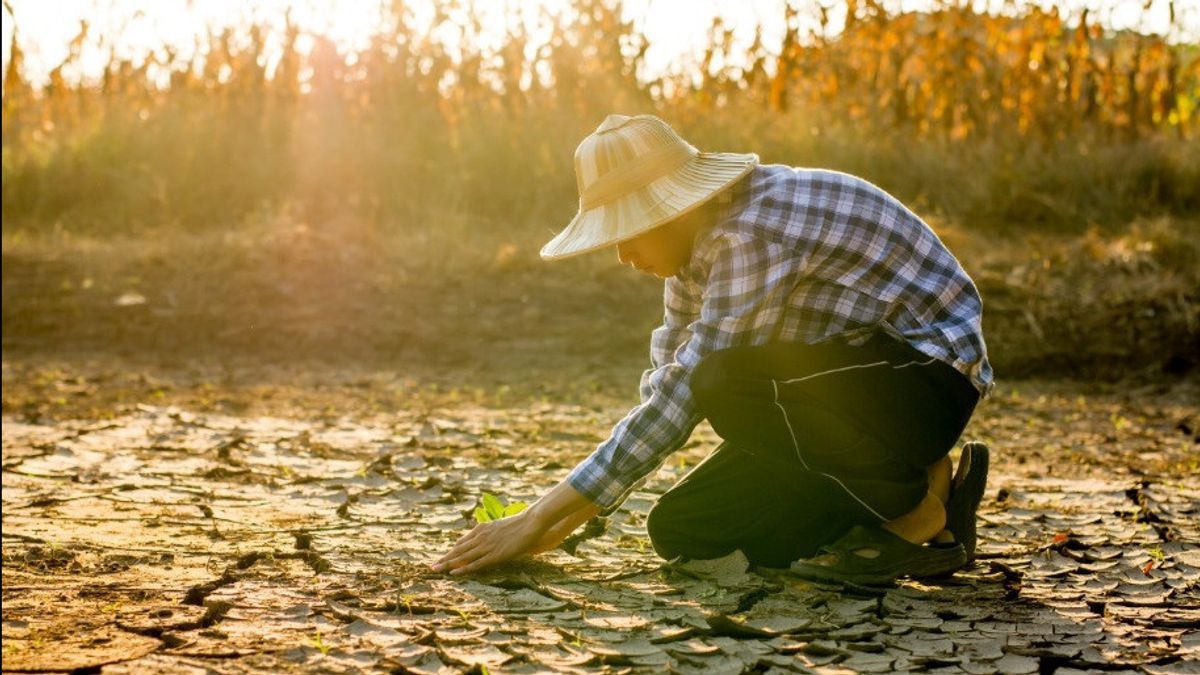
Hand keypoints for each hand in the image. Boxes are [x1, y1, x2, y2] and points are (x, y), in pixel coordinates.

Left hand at [431, 509, 546, 574]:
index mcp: (482, 528)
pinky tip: (453, 573)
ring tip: (436, 570)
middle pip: (458, 550)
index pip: (462, 542)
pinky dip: (462, 569)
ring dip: (448, 564)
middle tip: (432, 566)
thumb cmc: (521, 524)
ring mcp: (486, 546)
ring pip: (462, 557)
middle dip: (445, 558)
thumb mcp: (502, 525)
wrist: (530, 522)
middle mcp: (481, 537)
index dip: (452, 551)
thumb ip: (494, 531)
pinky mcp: (494, 555)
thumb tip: (493, 534)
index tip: (443, 557)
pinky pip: (475, 564)